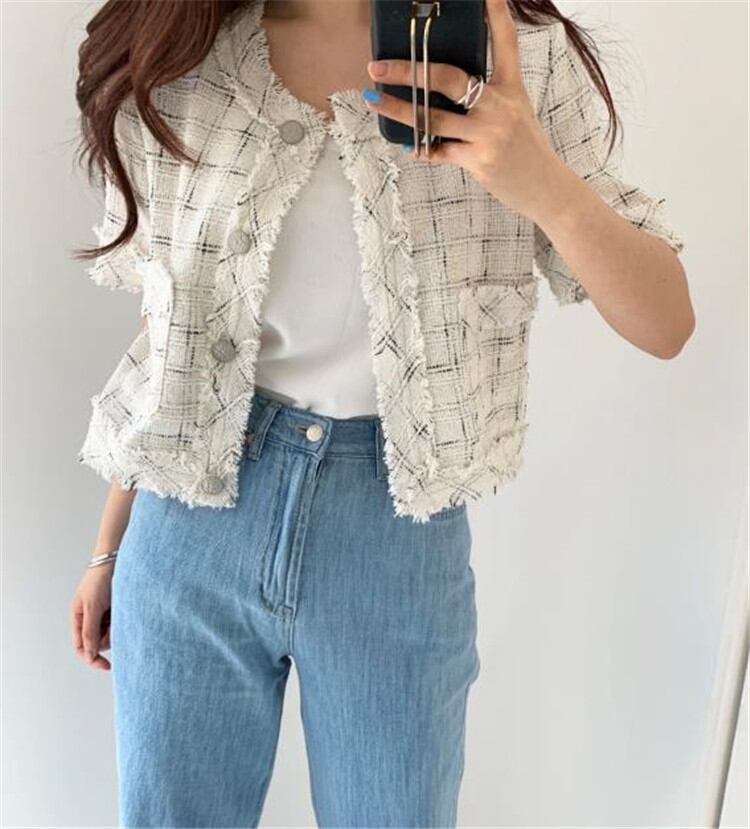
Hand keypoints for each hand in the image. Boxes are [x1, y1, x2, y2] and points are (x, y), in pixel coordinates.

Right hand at [70, 561, 114, 670]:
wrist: (116, 558)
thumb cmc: (100, 579)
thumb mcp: (92, 607)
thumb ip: (90, 631)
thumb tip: (89, 654)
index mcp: (78, 618)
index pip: (82, 647)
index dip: (92, 658)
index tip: (107, 665)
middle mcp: (90, 618)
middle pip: (99, 642)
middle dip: (108, 637)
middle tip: (114, 621)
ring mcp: (104, 613)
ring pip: (112, 633)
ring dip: (117, 626)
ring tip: (118, 609)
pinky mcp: (117, 608)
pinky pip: (120, 623)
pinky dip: (123, 619)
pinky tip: (124, 608)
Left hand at [364, 0, 565, 222]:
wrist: (546, 187)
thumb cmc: (525, 150)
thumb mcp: (515, 112)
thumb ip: (486, 98)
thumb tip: (442, 90)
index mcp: (511, 87)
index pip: (505, 42)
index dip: (496, 14)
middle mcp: (499, 105)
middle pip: (449, 78)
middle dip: (410, 70)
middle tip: (379, 66)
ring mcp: (488, 133)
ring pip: (432, 118)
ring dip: (399, 109)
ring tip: (373, 99)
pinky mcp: (479, 160)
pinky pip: (438, 151)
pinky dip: (419, 147)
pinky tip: (405, 143)